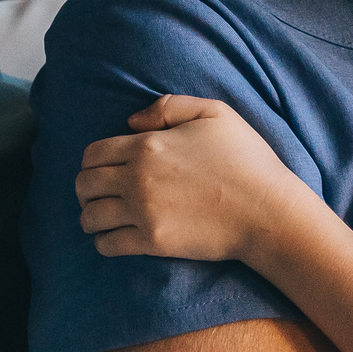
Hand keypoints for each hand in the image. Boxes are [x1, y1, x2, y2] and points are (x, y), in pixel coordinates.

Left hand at [76, 95, 314, 261]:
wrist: (267, 211)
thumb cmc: (246, 160)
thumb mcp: (214, 113)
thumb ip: (168, 107)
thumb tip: (131, 123)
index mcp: (147, 146)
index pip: (93, 154)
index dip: (91, 161)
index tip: (102, 169)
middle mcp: (137, 179)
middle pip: (84, 185)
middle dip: (86, 189)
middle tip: (99, 194)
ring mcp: (143, 212)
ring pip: (90, 217)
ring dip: (91, 216)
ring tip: (103, 217)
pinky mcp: (153, 242)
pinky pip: (107, 244)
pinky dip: (104, 241)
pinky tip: (116, 237)